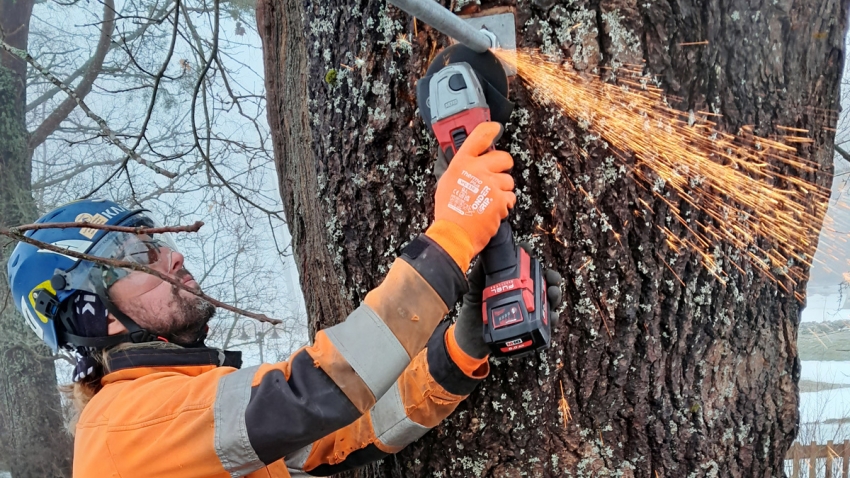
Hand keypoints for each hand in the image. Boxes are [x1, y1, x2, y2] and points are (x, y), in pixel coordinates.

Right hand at [431, 122, 515, 265]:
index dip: (490, 129)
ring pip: (508, 181)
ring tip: (488, 201)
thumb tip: (473, 164)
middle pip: (503, 158)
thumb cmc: (448, 212)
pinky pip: (510, 198)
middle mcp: (477, 170)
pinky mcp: (501, 199)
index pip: (478, 137)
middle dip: (503, 166)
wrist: (454, 234)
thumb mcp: (447, 182)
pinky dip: (504, 205)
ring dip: (502, 190)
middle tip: (496, 176)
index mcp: (462, 163)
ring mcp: (491, 184)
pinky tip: (491, 210)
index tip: (496, 128)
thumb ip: (463, 170)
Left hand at [453, 243, 564, 358]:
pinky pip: (546, 323)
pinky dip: (552, 318)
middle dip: (551, 277)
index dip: (531, 258)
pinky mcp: (529, 327)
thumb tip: (485, 248)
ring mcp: (527, 311)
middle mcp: (523, 294)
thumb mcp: (476, 286)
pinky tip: (552, 315)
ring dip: (554, 294)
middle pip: (543, 282)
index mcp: (512, 282)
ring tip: (552, 294)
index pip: (527, 267)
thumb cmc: (474, 309)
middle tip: (551, 278)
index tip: (531, 253)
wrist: (470, 338)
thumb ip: (481, 270)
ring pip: (548, 300)